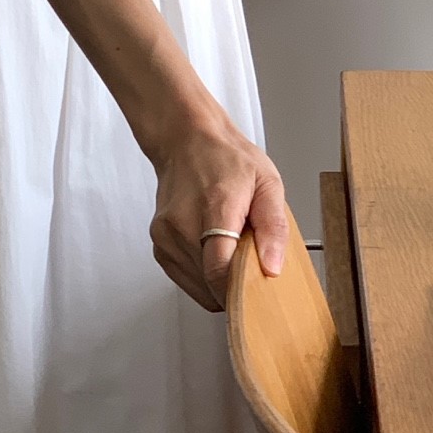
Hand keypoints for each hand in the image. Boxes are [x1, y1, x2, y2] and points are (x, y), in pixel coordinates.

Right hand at [146, 106, 287, 311]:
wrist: (185, 140)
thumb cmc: (225, 157)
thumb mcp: (267, 182)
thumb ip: (274, 226)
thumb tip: (272, 267)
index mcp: (214, 207)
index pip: (218, 269)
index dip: (240, 292)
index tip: (259, 293)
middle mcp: (182, 224)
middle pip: (210, 283)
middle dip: (237, 284)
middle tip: (252, 263)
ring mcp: (165, 235)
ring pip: (199, 286)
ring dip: (219, 281)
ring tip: (231, 251)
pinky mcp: (159, 244)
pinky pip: (186, 280)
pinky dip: (204, 277)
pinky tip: (214, 253)